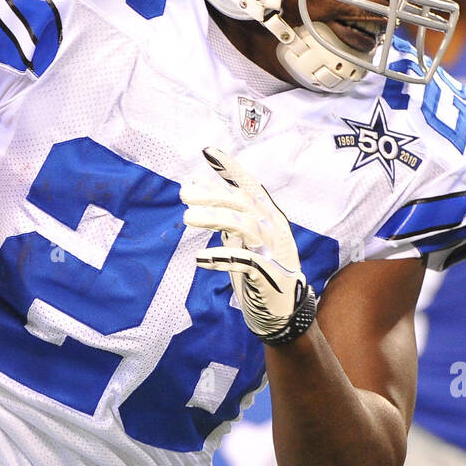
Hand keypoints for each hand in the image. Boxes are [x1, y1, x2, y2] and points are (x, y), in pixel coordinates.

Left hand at [180, 147, 315, 344]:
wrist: (281, 312)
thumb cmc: (259, 271)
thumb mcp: (242, 239)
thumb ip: (226, 214)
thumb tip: (198, 184)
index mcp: (268, 216)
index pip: (250, 186)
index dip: (231, 168)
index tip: (208, 153)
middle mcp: (274, 228)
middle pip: (243, 202)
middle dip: (213, 194)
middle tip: (184, 193)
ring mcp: (273, 251)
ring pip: (244, 225)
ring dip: (215, 218)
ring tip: (187, 218)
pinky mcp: (269, 275)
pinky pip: (245, 261)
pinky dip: (221, 257)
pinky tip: (200, 259)